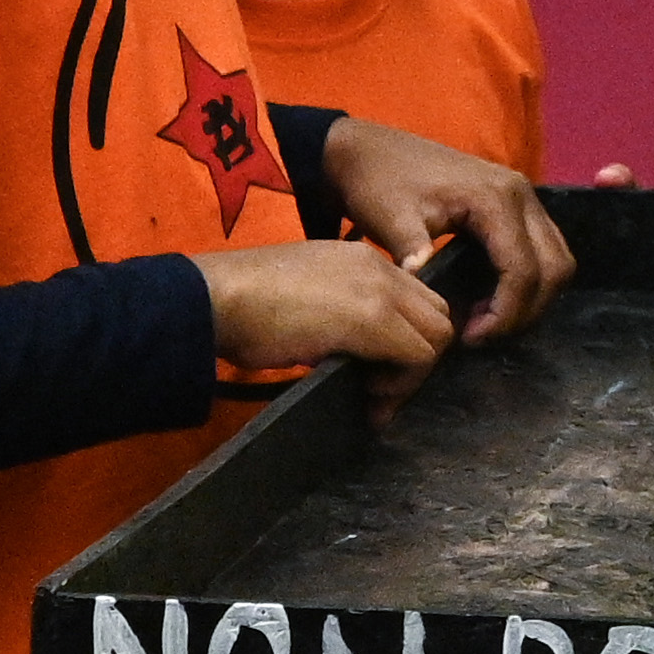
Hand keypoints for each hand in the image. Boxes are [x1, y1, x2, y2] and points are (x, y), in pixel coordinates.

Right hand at [194, 238, 457, 418]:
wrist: (216, 296)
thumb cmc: (243, 302)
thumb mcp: (303, 299)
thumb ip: (336, 315)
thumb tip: (346, 352)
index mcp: (362, 258)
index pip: (417, 299)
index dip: (408, 340)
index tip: (378, 372)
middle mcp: (379, 267)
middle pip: (437, 316)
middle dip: (419, 359)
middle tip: (380, 389)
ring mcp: (379, 291)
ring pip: (437, 337)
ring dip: (412, 373)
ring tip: (372, 394)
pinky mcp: (372, 320)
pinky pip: (417, 357)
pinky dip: (401, 383)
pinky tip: (368, 394)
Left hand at [321, 117, 578, 342]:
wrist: (368, 150)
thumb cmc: (379, 182)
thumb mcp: (392, 219)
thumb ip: (414, 256)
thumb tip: (427, 299)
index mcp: (496, 198)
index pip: (523, 270)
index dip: (505, 313)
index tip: (471, 337)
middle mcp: (522, 194)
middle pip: (556, 267)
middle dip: (526, 310)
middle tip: (482, 334)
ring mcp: (524, 196)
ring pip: (557, 259)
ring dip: (532, 296)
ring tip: (485, 319)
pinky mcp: (517, 203)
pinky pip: (543, 248)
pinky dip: (528, 279)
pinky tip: (487, 297)